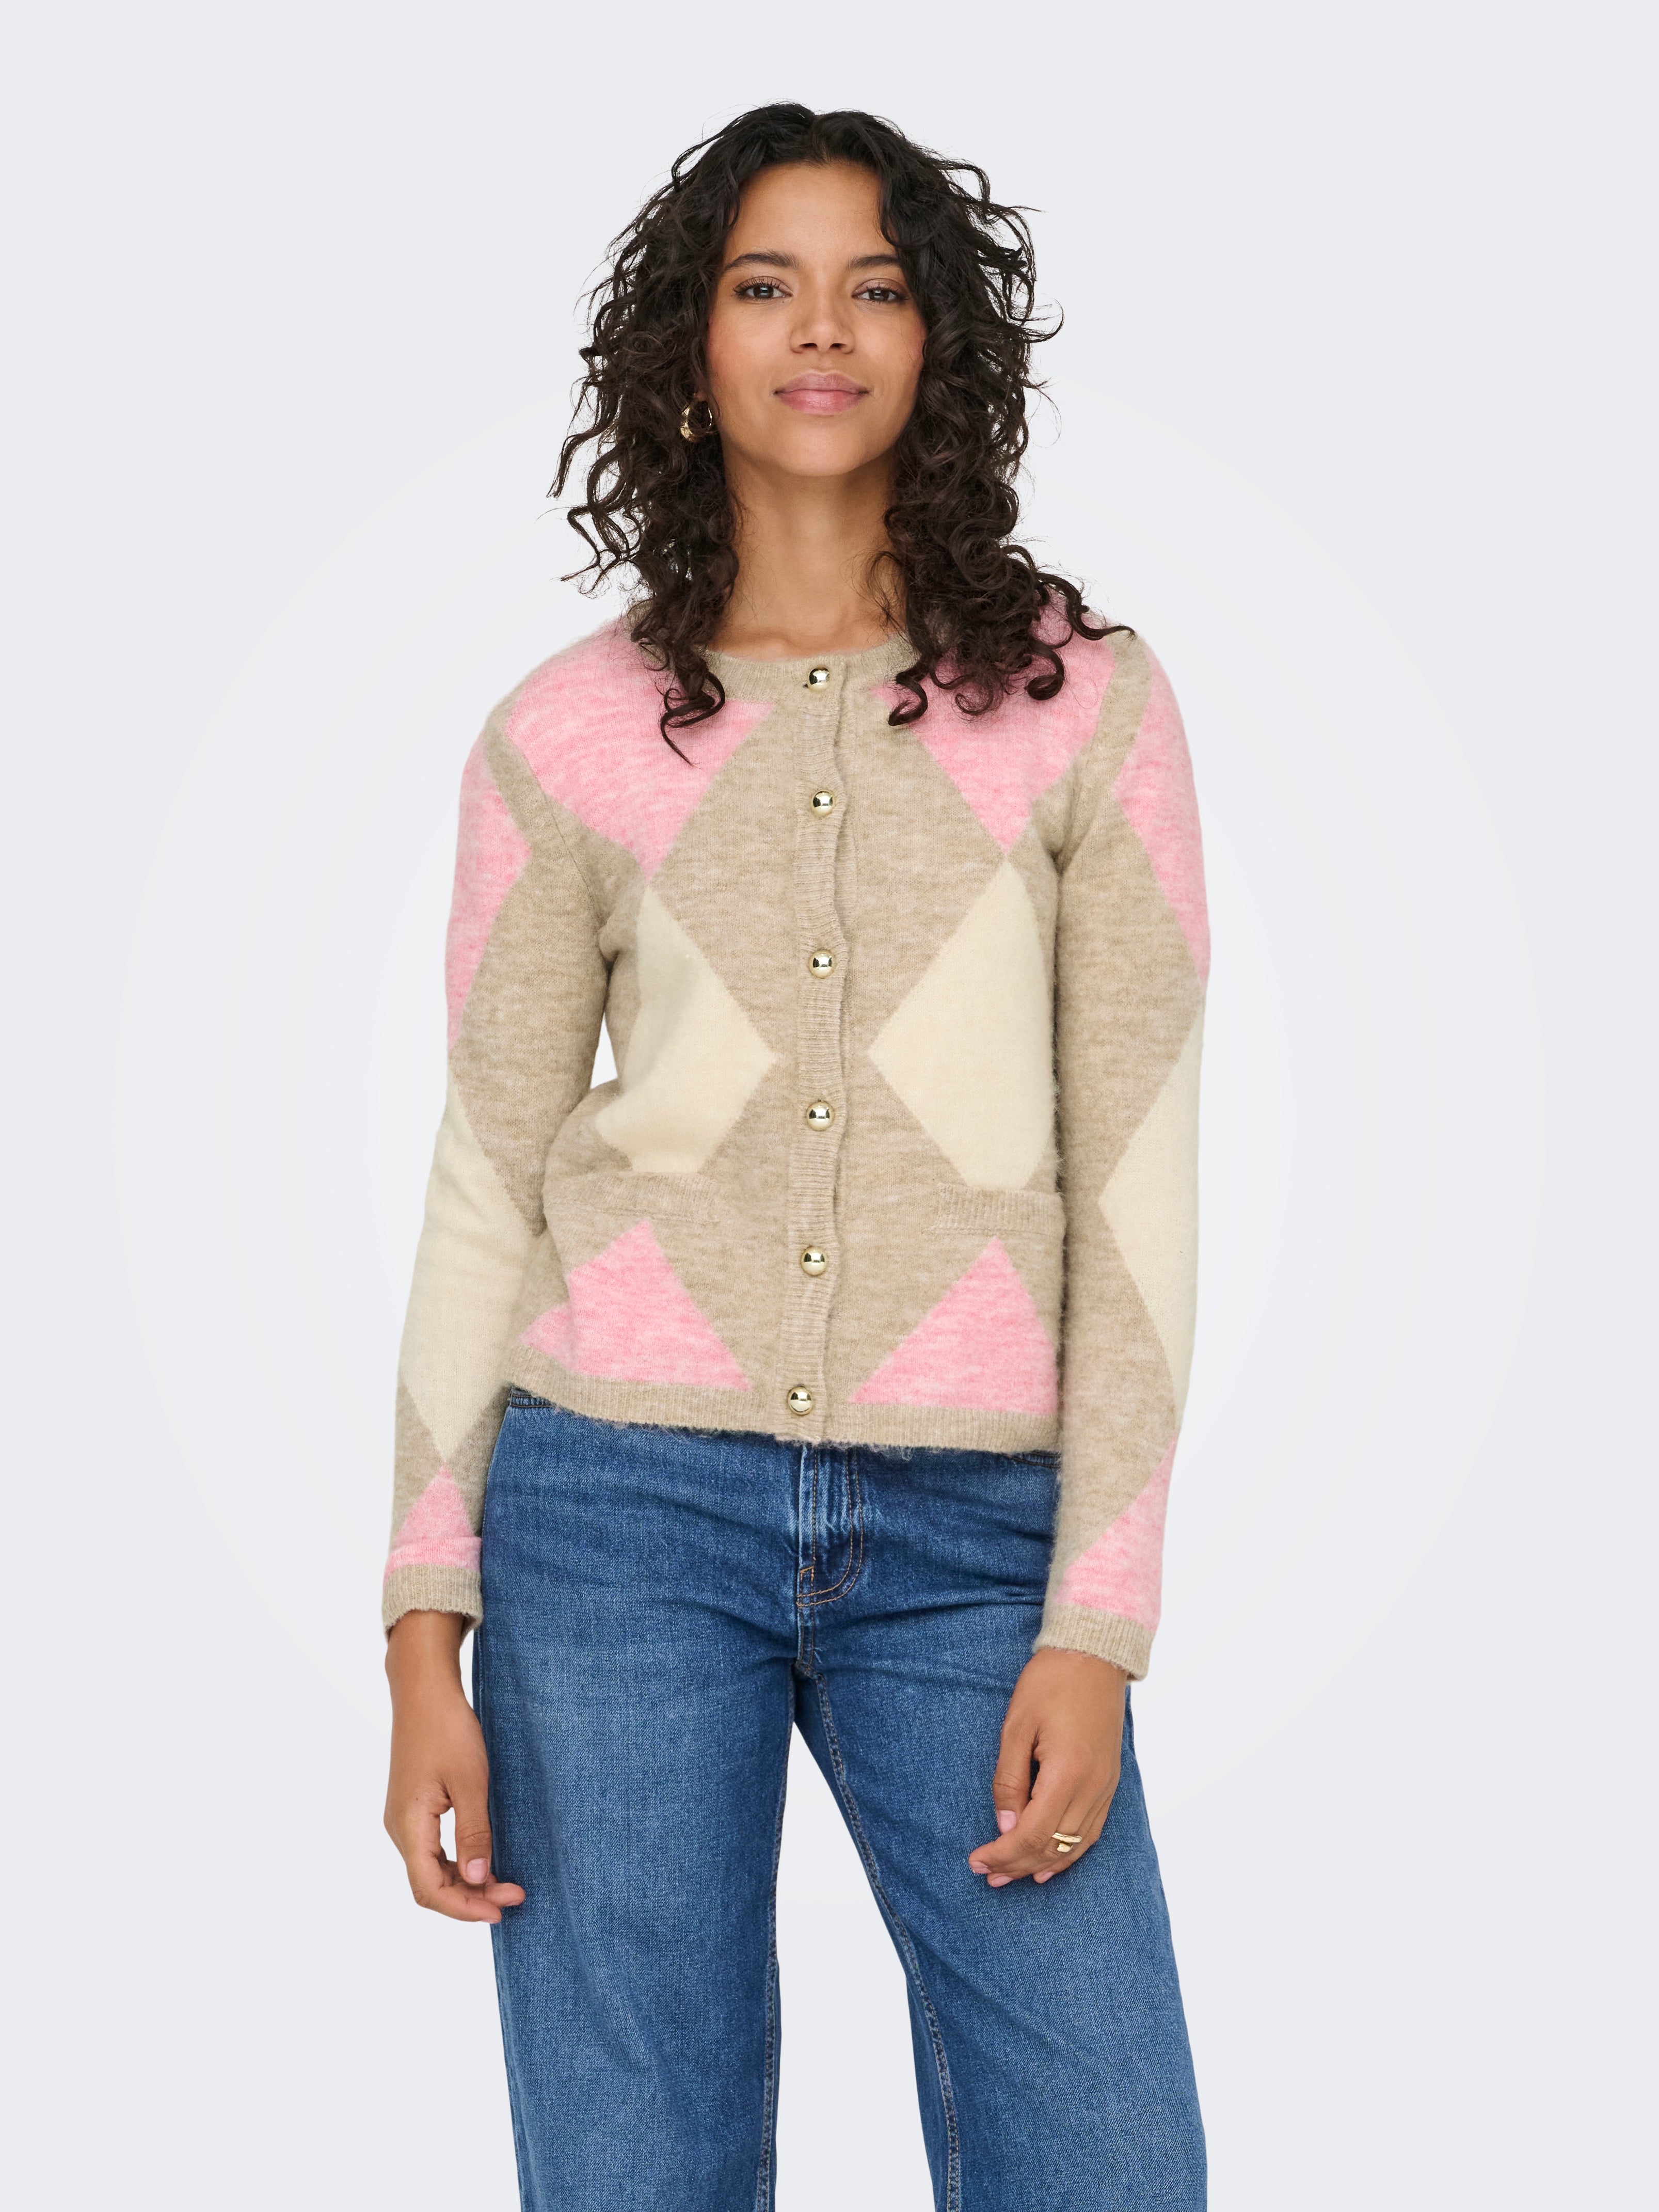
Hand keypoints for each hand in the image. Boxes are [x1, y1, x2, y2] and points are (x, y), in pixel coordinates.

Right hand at [384, 1610, 524, 1922]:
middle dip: (469, 1898)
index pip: (429, 1888)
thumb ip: (473, 1834)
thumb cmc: (447, 1729)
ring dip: (465, 1882)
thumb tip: (475, 1882)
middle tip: (513, 1895)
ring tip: (504, 1883)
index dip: (464, 1907)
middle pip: (429, 1884)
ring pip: (431, 1869)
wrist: (424, 1690)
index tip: (501, 1910)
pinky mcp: (413, 1808)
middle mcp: (399, 1829)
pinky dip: (458, 1862)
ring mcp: (404, 1819)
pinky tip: (484, 1861)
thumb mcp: (470, 1781)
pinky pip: (433, 1850)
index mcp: (408, 1825)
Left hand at [968, 1648, 1126, 1886]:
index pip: (1031, 1834)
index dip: (1002, 1853)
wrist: (1093, 1656)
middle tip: (985, 1873)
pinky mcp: (1110, 1782)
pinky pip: (1091, 1832)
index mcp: (1067, 1773)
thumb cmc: (1050, 1684)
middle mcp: (1092, 1788)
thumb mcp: (1016, 1727)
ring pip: (1074, 1846)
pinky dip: (1069, 1853)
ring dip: (1041, 1865)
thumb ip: (1009, 1780)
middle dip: (1016, 1865)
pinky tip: (1050, 1864)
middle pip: (1052, 1846)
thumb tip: (1005, 1826)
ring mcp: (1106, 1787)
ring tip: (1011, 1876)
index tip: (976, 1860)